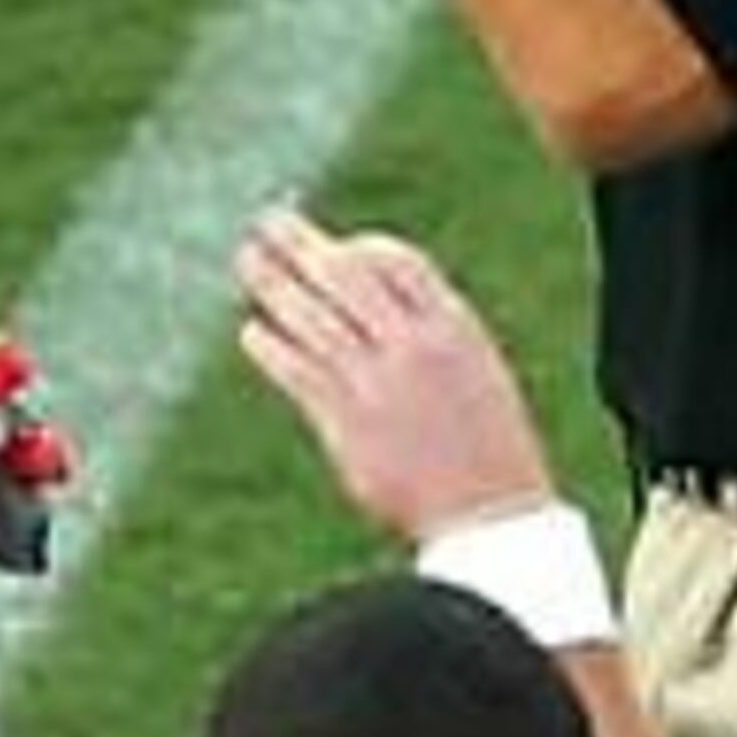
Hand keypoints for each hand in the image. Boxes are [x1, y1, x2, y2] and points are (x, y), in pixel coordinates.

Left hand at [233, 206, 556, 541]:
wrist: (491, 515)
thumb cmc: (488, 446)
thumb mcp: (477, 369)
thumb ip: (428, 332)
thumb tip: (377, 301)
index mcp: (453, 327)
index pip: (397, 260)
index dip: (360, 246)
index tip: (336, 248)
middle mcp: (412, 346)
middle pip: (345, 275)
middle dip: (302, 244)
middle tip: (268, 221)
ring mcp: (376, 383)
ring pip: (312, 317)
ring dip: (273, 284)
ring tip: (246, 261)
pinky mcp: (345, 424)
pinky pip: (297, 371)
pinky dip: (271, 346)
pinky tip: (253, 332)